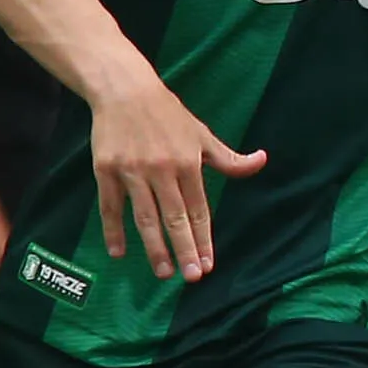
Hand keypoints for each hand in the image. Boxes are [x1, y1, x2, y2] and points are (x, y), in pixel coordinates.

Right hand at [88, 69, 265, 279]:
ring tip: (164, 273)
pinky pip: (110, 207)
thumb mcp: (202, 133)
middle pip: (174, 218)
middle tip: (192, 278)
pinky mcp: (105, 170)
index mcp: (188, 163)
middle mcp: (161, 169)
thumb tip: (261, 161)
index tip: (209, 263)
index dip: (204, 238)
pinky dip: (113, 230)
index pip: (199, 209)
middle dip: (185, 249)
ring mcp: (132, 171)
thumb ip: (229, 158)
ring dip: (154, 247)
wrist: (124, 89)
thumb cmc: (167, 114)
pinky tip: (119, 253)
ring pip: (144, 217)